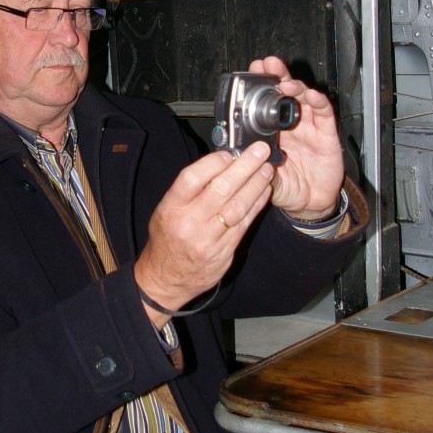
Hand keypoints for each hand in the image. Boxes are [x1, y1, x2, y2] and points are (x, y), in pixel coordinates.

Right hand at [134, 141, 275, 326]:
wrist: (165, 280)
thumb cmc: (167, 238)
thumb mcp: (166, 210)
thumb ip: (189, 190)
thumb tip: (221, 163)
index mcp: (171, 208)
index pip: (192, 178)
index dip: (214, 162)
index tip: (231, 152)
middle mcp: (189, 223)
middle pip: (220, 189)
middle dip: (244, 167)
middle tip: (260, 152)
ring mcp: (208, 240)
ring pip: (237, 207)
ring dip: (256, 185)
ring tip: (267, 169)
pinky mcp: (224, 253)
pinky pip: (244, 224)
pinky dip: (256, 205)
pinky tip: (264, 192)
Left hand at [247, 56, 343, 221]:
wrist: (309, 203)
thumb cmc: (285, 185)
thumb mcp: (263, 176)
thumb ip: (254, 165)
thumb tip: (238, 155)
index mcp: (270, 128)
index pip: (264, 99)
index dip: (259, 83)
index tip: (252, 71)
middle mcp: (289, 122)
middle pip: (283, 91)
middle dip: (276, 74)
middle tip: (268, 64)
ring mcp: (308, 125)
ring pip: (303, 96)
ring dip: (295, 86)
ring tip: (286, 83)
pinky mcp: (326, 133)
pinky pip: (323, 113)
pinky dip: (318, 102)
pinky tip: (311, 96)